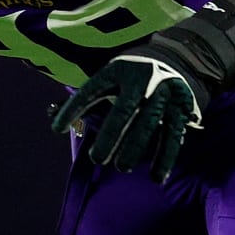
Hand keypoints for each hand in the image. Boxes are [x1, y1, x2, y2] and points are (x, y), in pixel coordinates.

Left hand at [50, 49, 208, 182]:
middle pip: (123, 110)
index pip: (91, 90)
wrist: (179, 57)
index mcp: (117, 70)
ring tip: (121, 167)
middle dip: (109, 136)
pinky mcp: (181, 106)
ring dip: (135, 148)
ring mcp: (163, 92)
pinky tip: (156, 176)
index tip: (57, 129)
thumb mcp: (111, 77)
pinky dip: (165, 157)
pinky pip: (173, 134)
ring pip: (148, 123)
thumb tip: (52, 115)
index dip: (72, 109)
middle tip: (97, 158)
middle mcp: (141, 79)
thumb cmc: (132, 77)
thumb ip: (86, 97)